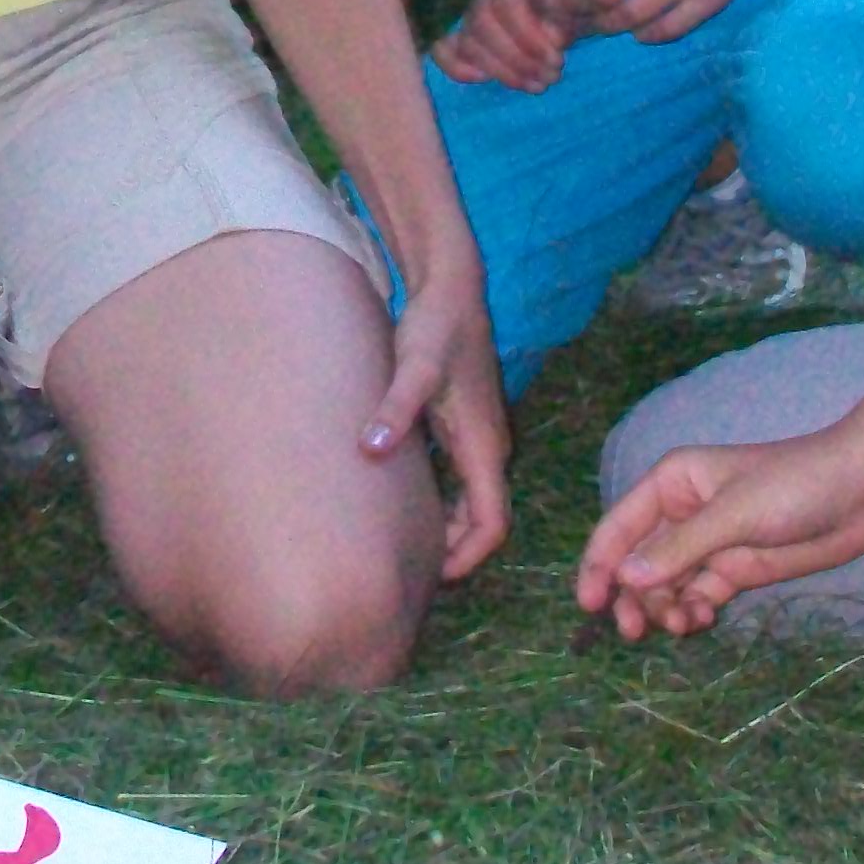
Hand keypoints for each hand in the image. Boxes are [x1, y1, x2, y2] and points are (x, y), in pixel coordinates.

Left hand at [360, 265, 510, 579]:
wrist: (451, 287)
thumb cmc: (436, 327)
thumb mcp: (414, 368)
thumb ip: (395, 409)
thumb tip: (370, 449)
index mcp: (485, 446)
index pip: (492, 525)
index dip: (467, 559)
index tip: (429, 576)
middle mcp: (490, 449)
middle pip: (483, 522)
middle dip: (454, 553)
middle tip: (404, 572)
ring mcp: (480, 439)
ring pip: (472, 504)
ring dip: (447, 531)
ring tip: (403, 548)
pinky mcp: (465, 428)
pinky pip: (461, 484)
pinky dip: (442, 505)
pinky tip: (404, 507)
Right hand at [431, 0, 574, 89]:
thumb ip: (574, 11)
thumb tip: (554, 38)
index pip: (507, 4)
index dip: (528, 38)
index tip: (556, 60)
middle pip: (482, 23)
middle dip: (517, 59)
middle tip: (548, 78)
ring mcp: (473, 6)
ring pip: (468, 40)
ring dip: (501, 71)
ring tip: (536, 85)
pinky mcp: (466, 30)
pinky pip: (445, 48)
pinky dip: (456, 67)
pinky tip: (482, 79)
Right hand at [574, 424, 863, 639]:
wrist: (859, 493)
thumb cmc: (793, 486)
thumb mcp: (732, 514)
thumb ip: (679, 549)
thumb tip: (625, 577)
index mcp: (670, 485)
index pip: (618, 528)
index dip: (599, 564)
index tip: (589, 605)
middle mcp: (681, 515)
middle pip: (638, 566)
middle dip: (634, 598)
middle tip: (636, 632)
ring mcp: (708, 546)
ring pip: (667, 587)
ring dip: (665, 609)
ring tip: (683, 624)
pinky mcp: (734, 570)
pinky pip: (698, 597)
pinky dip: (694, 612)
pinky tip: (703, 619)